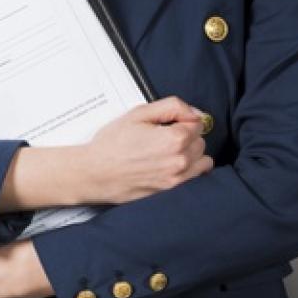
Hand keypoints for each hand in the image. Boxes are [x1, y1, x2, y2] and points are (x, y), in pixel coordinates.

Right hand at [82, 96, 212, 204]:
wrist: (95, 173)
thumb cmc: (111, 145)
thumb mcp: (138, 114)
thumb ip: (172, 106)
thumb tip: (194, 111)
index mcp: (175, 138)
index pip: (198, 122)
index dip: (181, 119)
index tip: (168, 123)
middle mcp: (180, 159)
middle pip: (200, 141)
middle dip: (186, 136)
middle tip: (163, 137)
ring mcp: (177, 177)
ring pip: (202, 159)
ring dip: (191, 153)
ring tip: (169, 152)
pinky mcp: (171, 190)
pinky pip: (196, 177)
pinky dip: (190, 169)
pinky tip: (172, 165)